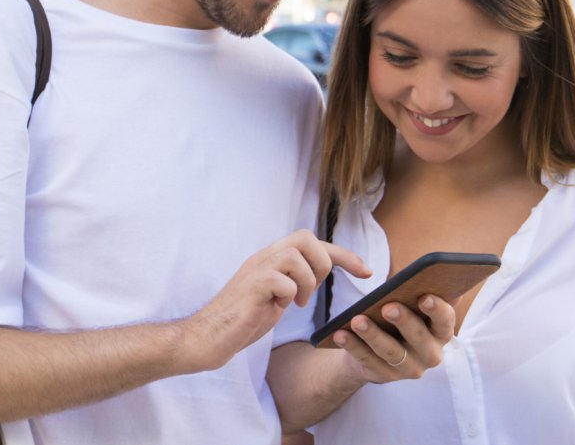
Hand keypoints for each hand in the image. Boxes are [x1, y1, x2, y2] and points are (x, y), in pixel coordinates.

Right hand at [186, 229, 370, 370]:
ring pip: (296, 255)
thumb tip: (315, 275)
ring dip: (306, 283)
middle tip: (311, 292)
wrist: (207, 337)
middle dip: (322, 264)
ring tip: (295, 304)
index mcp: (271, 258)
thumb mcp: (274, 298)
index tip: (367, 271)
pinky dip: (289, 296)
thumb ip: (291, 282)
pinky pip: (283, 280)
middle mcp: (264, 257)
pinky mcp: (251, 287)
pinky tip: (277, 309)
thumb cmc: (241, 321)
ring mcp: (256, 269)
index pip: (313, 243)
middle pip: (306, 237)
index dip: (344, 254)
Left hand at [332, 294, 454, 382]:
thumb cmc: (400, 316)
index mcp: (441, 332)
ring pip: (390, 351)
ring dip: (373, 335)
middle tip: (388, 307)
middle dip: (403, 321)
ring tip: (357, 319)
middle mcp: (430, 354)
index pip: (445, 321)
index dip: (437, 309)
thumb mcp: (412, 306)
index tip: (424, 296)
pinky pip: (367, 360)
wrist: (380, 348)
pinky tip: (340, 334)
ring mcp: (408, 368)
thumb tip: (432, 275)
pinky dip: (353, 346)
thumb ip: (420, 292)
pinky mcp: (385, 376)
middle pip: (418, 337)